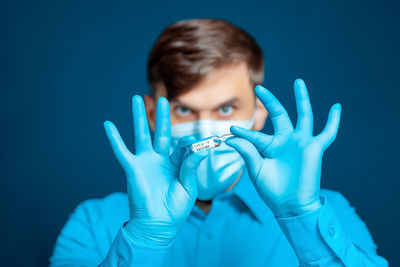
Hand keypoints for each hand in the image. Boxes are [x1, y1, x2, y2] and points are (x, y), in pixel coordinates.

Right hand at [103, 95, 207, 247]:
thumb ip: (191, 166)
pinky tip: (108, 124)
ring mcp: (145, 162)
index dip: (191, 143)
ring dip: (139, 117)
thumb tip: (199, 147)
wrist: (158, 226)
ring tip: (137, 98)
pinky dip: (114, 138)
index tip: (201, 143)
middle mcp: (160, 160)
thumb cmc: (175, 209)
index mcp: (176, 164)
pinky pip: (121, 151)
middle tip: (162, 99)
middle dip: (162, 116)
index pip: (183, 146)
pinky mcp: (133, 168)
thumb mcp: (188, 186)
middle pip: (161, 132)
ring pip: (141, 134)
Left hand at [226, 79, 340, 216]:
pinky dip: (333, 121)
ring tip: (298, 82)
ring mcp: (300, 143)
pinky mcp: (314, 148)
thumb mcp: (256, 170)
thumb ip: (247, 152)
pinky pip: (327, 133)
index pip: (255, 134)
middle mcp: (285, 141)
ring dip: (302, 99)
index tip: (231, 131)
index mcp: (269, 147)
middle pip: (279, 114)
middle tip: (259, 89)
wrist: (290, 206)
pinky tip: (336, 107)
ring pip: (304, 115)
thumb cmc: (272, 191)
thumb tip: (231, 138)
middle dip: (270, 101)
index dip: (244, 133)